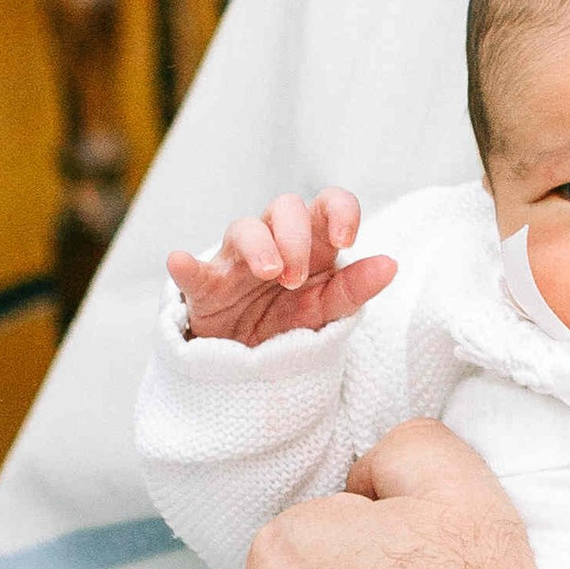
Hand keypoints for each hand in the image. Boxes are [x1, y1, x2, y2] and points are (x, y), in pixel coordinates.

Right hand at [167, 189, 396, 346]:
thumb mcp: (328, 309)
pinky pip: (193, 270)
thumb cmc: (290, 322)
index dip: (338, 210)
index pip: (328, 204)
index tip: (344, 241)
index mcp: (311, 242)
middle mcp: (273, 241)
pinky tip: (179, 261)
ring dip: (259, 246)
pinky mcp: (206, 287)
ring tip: (271, 274)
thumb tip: (390, 264)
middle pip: (284, 208)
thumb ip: (356, 288)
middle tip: (298, 278)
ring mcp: (236, 262)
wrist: (250, 364)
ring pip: (243, 228)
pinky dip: (185, 265)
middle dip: (295, 238)